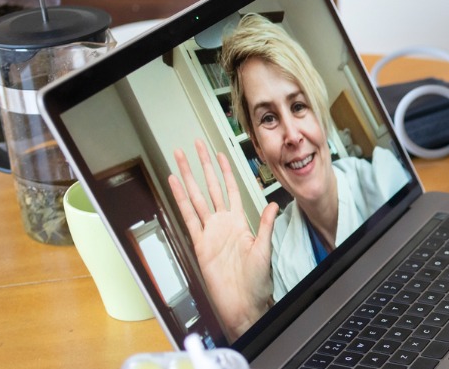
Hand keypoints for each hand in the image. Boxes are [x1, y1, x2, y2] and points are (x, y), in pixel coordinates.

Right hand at [168, 139, 279, 340]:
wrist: (242, 303)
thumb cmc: (256, 282)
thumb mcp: (265, 248)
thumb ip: (266, 224)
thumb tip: (273, 204)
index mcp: (240, 222)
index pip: (231, 189)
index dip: (226, 171)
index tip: (221, 153)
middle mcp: (223, 224)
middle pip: (211, 187)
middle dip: (203, 166)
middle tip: (196, 145)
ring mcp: (209, 232)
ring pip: (196, 197)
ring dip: (188, 177)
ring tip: (180, 157)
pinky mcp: (199, 243)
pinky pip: (188, 216)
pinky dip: (180, 199)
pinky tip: (175, 183)